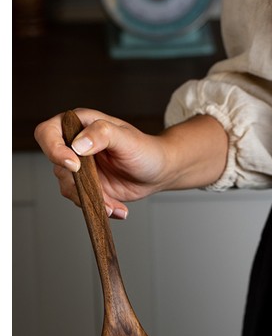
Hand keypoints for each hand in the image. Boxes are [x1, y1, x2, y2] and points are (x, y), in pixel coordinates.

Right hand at [34, 108, 228, 217]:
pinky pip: (83, 201)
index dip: (53, 149)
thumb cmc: (145, 149)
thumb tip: (78, 144)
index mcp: (79, 125)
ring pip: (68, 188)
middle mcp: (75, 146)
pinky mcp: (88, 187)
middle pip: (56, 166)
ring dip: (91, 200)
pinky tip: (118, 209)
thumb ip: (102, 134)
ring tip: (114, 206)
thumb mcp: (126, 138)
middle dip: (77, 185)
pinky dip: (100, 208)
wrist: (159, 172)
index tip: (74, 164)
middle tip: (100, 194)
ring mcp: (80, 169)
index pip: (47, 133)